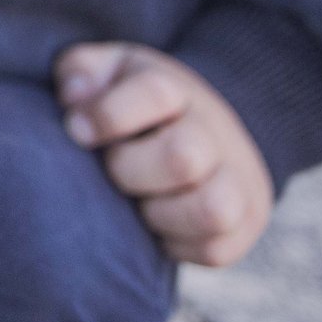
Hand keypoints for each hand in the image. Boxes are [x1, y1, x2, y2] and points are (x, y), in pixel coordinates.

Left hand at [57, 42, 272, 266]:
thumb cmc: (134, 105)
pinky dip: (177, 244)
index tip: (77, 131)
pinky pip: (215, 250)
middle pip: (183, 158)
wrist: (204, 132)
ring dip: (160, 215)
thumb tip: (74, 97)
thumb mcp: (105, 73)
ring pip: (214, 210)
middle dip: (129, 171)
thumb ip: (79, 71)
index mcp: (176, 90)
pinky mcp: (247, 224)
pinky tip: (157, 224)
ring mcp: (238, 179)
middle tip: (113, 170)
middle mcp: (215, 133)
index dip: (107, 115)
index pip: (157, 93)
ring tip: (139, 203)